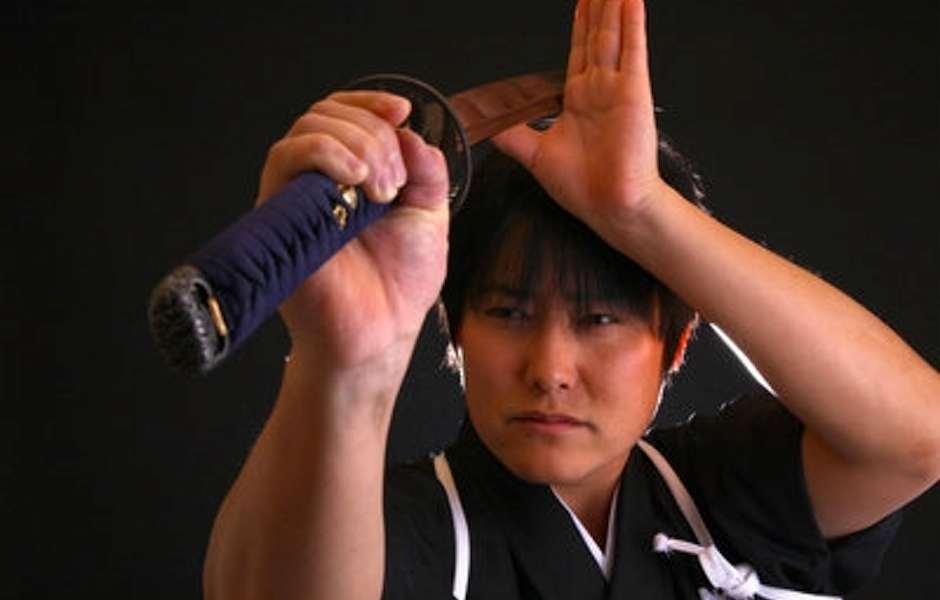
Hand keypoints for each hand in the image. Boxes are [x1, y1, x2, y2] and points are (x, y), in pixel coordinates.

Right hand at [257, 91, 449, 369]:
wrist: (379, 334)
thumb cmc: (399, 285)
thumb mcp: (430, 215)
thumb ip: (427, 170)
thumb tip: (409, 132)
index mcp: (354, 177)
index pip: (348, 115)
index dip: (373, 103)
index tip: (403, 111)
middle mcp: (321, 182)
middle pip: (329, 115)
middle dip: (373, 133)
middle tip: (396, 180)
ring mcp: (298, 196)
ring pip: (307, 130)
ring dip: (356, 144)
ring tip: (381, 188)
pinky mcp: (279, 213)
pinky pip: (287, 159)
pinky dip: (325, 154)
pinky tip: (357, 180)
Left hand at [492, 0, 663, 231]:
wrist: (610, 205)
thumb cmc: (584, 187)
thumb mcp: (535, 154)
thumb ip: (512, 134)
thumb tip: (487, 122)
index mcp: (578, 101)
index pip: (578, 51)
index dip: (579, 24)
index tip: (581, 1)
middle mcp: (599, 90)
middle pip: (596, 36)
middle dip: (597, 7)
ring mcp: (617, 89)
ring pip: (612, 35)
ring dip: (613, 6)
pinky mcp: (633, 92)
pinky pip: (632, 51)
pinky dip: (633, 24)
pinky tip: (630, 0)